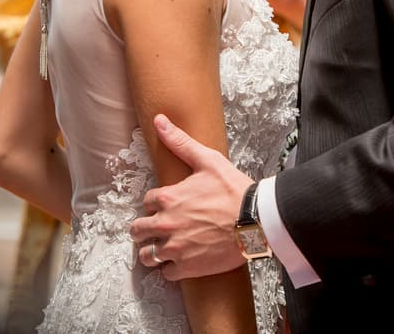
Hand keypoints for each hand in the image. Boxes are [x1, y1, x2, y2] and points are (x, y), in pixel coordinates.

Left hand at [130, 114, 254, 280]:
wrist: (256, 221)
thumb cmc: (234, 190)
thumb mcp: (207, 160)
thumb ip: (180, 142)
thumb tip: (159, 120)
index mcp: (167, 197)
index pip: (147, 201)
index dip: (156, 203)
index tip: (167, 205)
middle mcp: (165, 223)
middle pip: (137, 230)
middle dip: (145, 228)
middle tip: (158, 228)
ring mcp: (174, 247)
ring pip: (147, 255)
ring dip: (153, 251)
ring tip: (164, 247)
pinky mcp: (186, 267)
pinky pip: (165, 273)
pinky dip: (170, 268)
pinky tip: (180, 260)